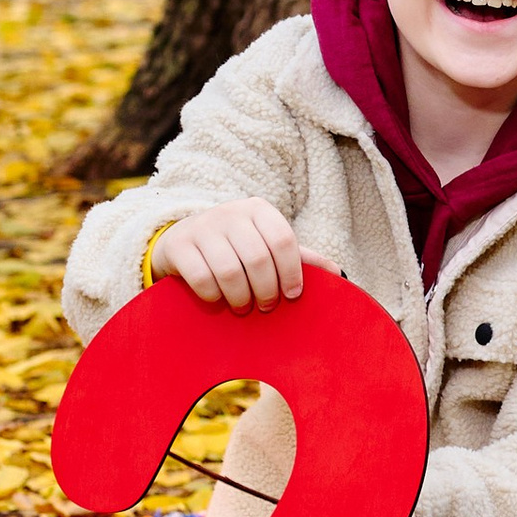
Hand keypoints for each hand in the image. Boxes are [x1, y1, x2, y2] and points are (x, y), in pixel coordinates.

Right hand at [150, 198, 308, 311]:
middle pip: (258, 259)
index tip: (292, 295)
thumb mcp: (265, 243)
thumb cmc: (235, 246)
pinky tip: (218, 299)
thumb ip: (299, 257)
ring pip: (229, 271)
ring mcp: (202, 227)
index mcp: (258, 209)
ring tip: (243, 306)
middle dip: (266, 290)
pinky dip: (213, 296)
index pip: (283, 239)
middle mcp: (230, 213)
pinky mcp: (178, 246)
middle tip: (266, 307)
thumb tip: (337, 274)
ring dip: (240, 297)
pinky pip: (201, 278)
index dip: (292, 272)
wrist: (182, 238)